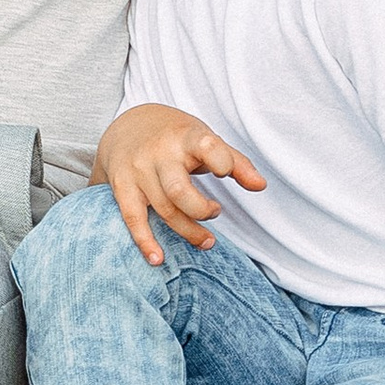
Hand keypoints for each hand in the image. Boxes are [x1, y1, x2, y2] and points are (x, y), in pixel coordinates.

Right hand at [95, 104, 266, 263]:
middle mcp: (160, 153)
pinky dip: (144, 241)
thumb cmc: (176, 136)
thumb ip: (236, 162)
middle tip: (215, 212)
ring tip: (205, 239)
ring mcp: (139, 170)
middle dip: (202, 211)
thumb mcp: (204, 139)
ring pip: (164, 209)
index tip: (226, 173)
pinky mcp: (122, 186)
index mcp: (186, 137)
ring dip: (188, 231)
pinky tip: (157, 258)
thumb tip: (261, 186)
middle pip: (179, 191)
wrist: (127, 125)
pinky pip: (133, 217)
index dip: (222, 162)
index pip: (207, 147)